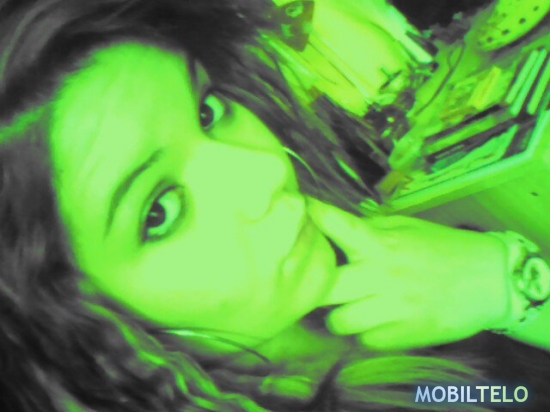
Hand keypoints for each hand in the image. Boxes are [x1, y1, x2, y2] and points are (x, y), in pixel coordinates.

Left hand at [307, 199, 510, 350]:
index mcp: (382, 244)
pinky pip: (365, 341)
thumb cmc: (444, 248)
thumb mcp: (409, 227)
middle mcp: (382, 276)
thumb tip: (334, 226)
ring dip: (340, 316)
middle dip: (316, 288)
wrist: (490, 280)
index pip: (339, 227)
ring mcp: (393, 309)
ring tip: (351, 309)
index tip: (297, 211)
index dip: (314, 218)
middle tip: (320, 287)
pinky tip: (378, 322)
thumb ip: (371, 228)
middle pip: (325, 288)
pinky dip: (366, 333)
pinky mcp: (404, 336)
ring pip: (338, 322)